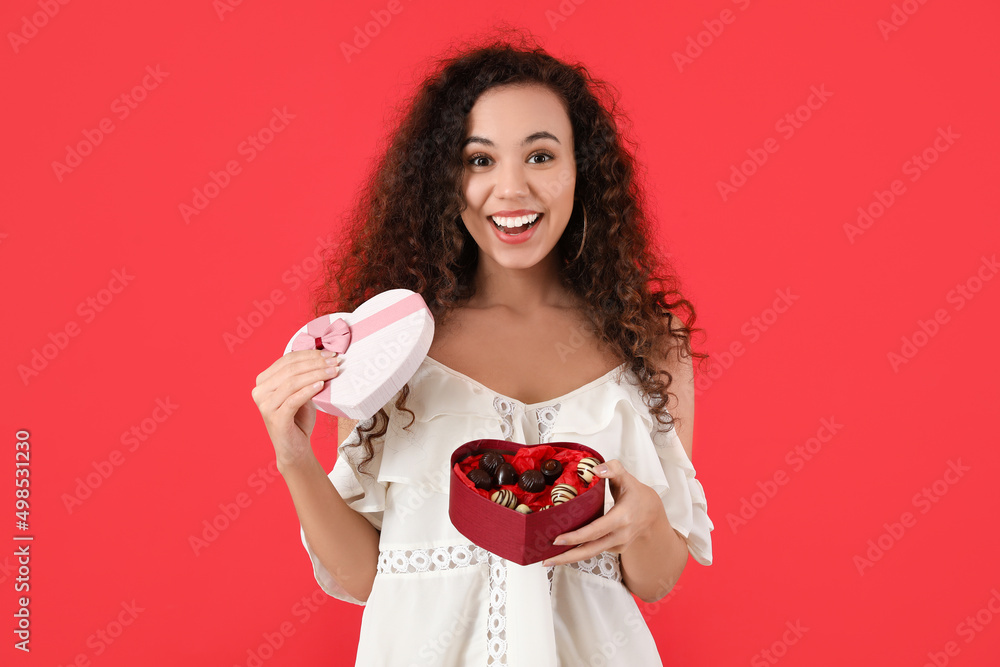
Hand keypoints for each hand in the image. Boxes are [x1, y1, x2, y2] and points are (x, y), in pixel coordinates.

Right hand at [251, 349, 342, 470]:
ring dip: (316, 374)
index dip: (310, 354)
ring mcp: (265, 405)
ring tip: (334, 371)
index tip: (330, 353)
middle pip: (291, 369)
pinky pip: (293, 400)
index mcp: (264, 381)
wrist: (295, 448)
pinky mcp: (275, 418)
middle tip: (336, 361)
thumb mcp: (301, 392)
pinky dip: (308, 390)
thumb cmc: (299, 418)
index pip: (287, 360)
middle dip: (316, 362)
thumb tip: (325, 356)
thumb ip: (304, 375)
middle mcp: (260, 391)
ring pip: (293, 382)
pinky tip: (321, 385)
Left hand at [542, 458, 665, 566]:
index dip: (576, 537)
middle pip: (590, 550)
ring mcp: (618, 545)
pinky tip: (563, 550)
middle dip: (567, 557)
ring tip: (548, 559)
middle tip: (546, 560)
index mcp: (622, 517)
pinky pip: (595, 550)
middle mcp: (620, 535)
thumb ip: (612, 468)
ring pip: (591, 554)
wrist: (652, 513)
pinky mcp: (615, 549)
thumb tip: (595, 469)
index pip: (596, 530)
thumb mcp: (626, 478)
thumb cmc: (636, 494)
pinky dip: (579, 551)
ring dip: (569, 558)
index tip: (557, 539)